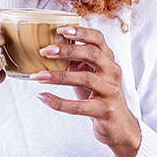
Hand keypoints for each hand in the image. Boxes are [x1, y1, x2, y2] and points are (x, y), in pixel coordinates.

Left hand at [31, 25, 141, 156]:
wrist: (119, 126)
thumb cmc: (100, 96)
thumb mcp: (90, 75)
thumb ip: (77, 62)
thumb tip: (51, 48)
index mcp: (108, 60)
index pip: (98, 39)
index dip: (81, 32)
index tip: (60, 30)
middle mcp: (112, 73)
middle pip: (92, 54)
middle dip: (67, 51)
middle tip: (45, 51)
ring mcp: (110, 92)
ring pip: (85, 79)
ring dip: (58, 76)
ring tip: (38, 76)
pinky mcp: (105, 111)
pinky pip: (79, 106)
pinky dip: (59, 102)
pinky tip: (43, 97)